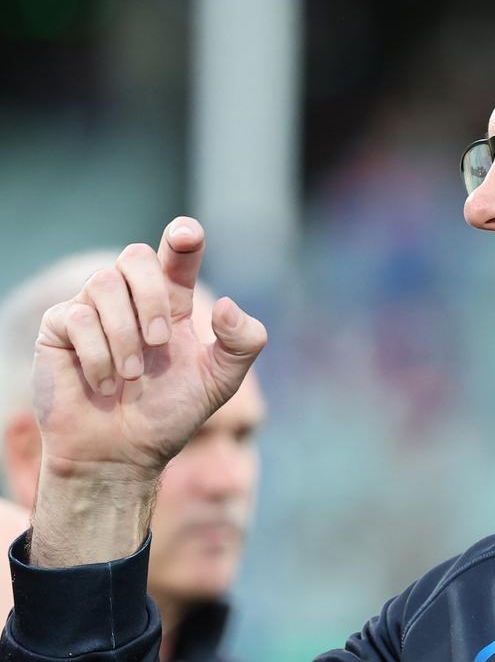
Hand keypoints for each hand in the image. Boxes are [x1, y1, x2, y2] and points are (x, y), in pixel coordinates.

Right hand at [28, 217, 266, 564]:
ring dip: (125, 334)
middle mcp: (130, 300)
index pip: (176, 257)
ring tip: (132, 375)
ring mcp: (92, 311)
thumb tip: (228, 304)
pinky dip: (97, 354)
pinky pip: (75, 317)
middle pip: (134, 256)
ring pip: (103, 283)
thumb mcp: (219, 382)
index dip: (182, 240)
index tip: (187, 234)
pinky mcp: (58, 330)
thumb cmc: (169, 415)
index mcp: (172, 304)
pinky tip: (103, 385)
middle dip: (151, 295)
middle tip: (161, 341)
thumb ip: (242, 343)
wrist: (121, 454)